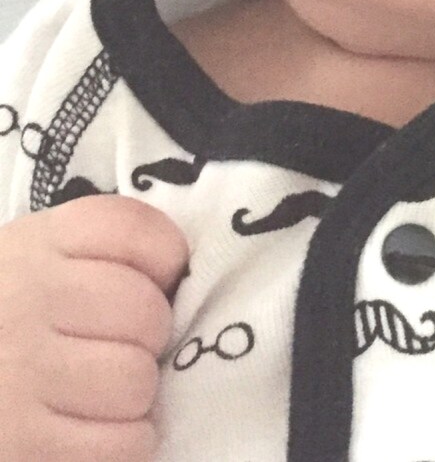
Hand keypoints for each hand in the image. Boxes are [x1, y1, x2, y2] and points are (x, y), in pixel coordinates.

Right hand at [0, 194, 188, 460]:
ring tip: (103, 394)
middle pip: (148, 313)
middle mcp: (25, 300)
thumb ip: (102, 252)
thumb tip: (181, 277)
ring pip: (137, 383)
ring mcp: (19, 374)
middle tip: (117, 347)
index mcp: (37, 243)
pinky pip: (121, 444)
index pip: (136, 231)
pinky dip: (125, 444)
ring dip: (135, 397)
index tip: (152, 281)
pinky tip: (95, 431)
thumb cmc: (4, 314)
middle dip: (148, 337)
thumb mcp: (38, 257)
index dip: (164, 260)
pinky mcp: (20, 443)